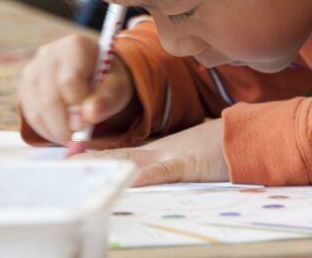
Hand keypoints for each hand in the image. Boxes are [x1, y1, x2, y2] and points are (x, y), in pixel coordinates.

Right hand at [18, 33, 137, 144]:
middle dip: (64, 124)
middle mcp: (49, 53)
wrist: (93, 74)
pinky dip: (45, 130)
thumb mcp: (118, 86)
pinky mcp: (24, 86)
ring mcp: (32, 69)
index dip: (78, 105)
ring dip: (54, 130)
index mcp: (75, 46)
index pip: (69, 80)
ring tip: (72, 136)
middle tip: (78, 137)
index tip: (89, 118)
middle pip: (49, 97)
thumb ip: (108, 98)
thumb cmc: (107, 78)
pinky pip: (29, 114)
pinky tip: (60, 131)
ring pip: (36, 108)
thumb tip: (88, 116)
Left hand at [74, 119, 228, 185]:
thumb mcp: (189, 159)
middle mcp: (159, 152)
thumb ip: (168, 165)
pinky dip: (145, 173)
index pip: (120, 155)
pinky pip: (163, 169)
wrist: (249, 134)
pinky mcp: (189, 163)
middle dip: (89, 161)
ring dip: (105, 164)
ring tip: (78, 167)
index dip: (94, 158)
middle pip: (118, 155)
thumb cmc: (222, 149)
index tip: (69, 161)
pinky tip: (128, 176)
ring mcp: (172, 155)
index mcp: (158, 152)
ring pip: (132, 160)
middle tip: (62, 164)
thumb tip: (144, 173)